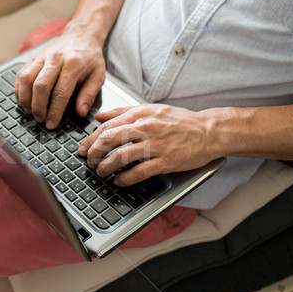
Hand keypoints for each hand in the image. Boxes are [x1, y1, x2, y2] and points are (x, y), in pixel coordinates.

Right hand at [14, 32, 105, 129]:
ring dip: (25, 99)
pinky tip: (23, 100)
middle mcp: (55, 58)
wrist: (80, 35)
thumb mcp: (98, 75)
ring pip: (26, 79)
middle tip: (40, 119)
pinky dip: (19, 90)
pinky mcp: (33, 58)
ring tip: (29, 112)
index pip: (60, 92)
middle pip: (40, 85)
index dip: (54, 111)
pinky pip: (21, 74)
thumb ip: (89, 94)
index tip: (52, 124)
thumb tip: (81, 112)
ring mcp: (42, 57)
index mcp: (73, 64)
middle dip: (38, 107)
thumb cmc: (89, 57)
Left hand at [78, 104, 217, 185]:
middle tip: (88, 162)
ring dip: (106, 167)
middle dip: (94, 153)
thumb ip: (122, 112)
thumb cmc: (180, 121)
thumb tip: (99, 117)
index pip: (107, 127)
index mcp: (140, 114)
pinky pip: (139, 172)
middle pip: (109, 141)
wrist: (208, 130)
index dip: (91, 140)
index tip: (83, 148)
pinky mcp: (166, 161)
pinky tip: (119, 181)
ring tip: (101, 172)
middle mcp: (145, 128)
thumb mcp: (150, 109)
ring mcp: (155, 145)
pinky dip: (125, 179)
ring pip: (121, 157)